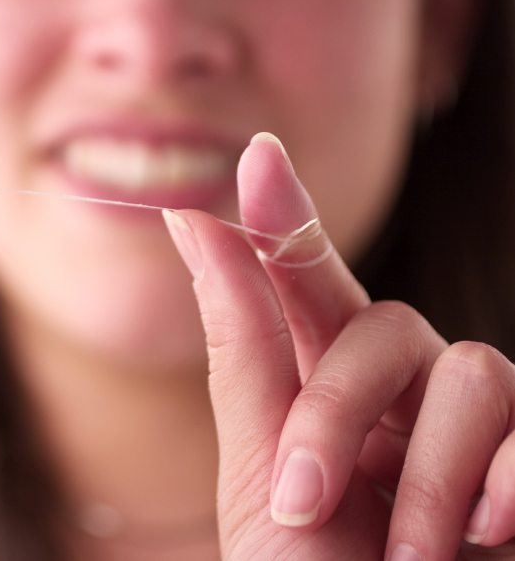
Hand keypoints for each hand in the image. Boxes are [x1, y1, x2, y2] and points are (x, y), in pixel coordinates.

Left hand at [164, 133, 514, 559]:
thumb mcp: (256, 473)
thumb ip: (242, 346)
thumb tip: (192, 221)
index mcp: (321, 391)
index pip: (307, 280)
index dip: (288, 214)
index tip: (258, 154)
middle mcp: (400, 397)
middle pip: (381, 321)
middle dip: (333, 408)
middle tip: (298, 503)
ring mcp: (472, 434)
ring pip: (469, 367)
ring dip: (420, 473)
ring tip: (399, 555)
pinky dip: (499, 477)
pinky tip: (481, 536)